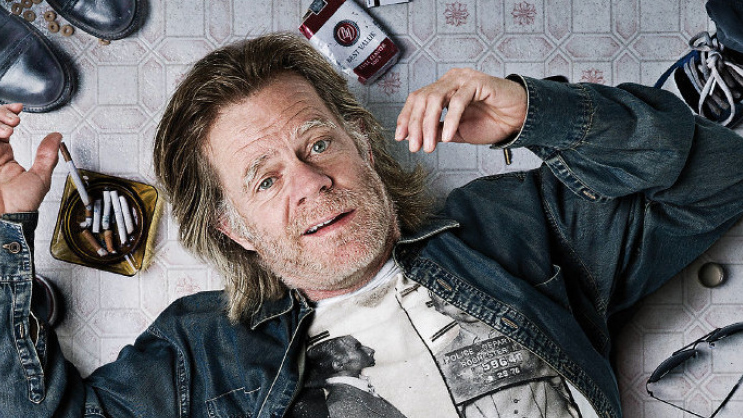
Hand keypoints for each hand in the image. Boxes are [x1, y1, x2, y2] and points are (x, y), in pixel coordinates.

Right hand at [0, 103, 60, 214]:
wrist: (8, 218)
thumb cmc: (22, 204)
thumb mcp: (40, 176)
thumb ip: (47, 155)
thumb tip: (57, 137)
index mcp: (3, 156)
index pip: (1, 127)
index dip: (8, 113)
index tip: (19, 109)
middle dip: (1, 113)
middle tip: (15, 119)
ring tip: (10, 127)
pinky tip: (2, 133)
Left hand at [395, 69, 526, 152]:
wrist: (518, 120)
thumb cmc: (490, 122)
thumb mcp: (455, 131)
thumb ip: (436, 131)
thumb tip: (413, 137)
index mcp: (443, 88)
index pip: (416, 99)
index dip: (405, 118)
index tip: (400, 138)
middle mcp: (451, 80)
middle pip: (422, 98)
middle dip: (415, 125)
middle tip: (415, 147)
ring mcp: (464, 79)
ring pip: (435, 98)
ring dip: (429, 124)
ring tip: (430, 146)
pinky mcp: (478, 82)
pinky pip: (458, 101)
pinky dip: (450, 120)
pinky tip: (447, 137)